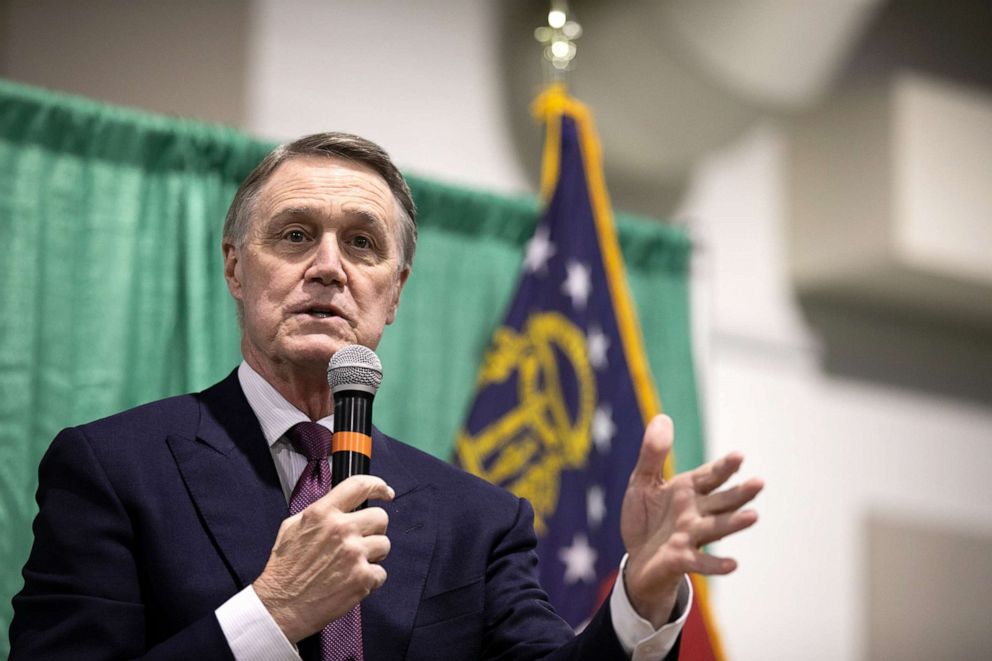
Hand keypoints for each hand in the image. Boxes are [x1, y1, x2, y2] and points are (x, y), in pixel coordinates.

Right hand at [253, 475, 394, 642]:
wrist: (281, 606)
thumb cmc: (285, 569)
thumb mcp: (292, 527)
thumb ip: (319, 512)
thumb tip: (340, 503)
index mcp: (323, 513)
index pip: (359, 486)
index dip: (377, 486)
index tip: (385, 492)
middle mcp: (341, 529)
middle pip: (380, 517)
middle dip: (374, 529)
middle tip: (361, 540)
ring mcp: (354, 554)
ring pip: (385, 545)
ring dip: (373, 554)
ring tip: (354, 564)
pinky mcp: (362, 578)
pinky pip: (381, 572)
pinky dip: (370, 579)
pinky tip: (352, 581)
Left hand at [620, 415, 762, 627]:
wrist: (638, 560)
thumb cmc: (645, 518)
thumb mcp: (642, 481)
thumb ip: (653, 453)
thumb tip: (663, 417)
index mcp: (688, 490)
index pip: (710, 476)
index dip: (724, 467)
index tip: (739, 456)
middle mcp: (695, 512)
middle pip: (721, 501)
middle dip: (739, 493)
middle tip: (759, 483)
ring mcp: (689, 536)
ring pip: (715, 528)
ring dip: (733, 523)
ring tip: (753, 517)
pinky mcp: (680, 559)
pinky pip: (699, 561)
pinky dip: (715, 564)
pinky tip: (733, 564)